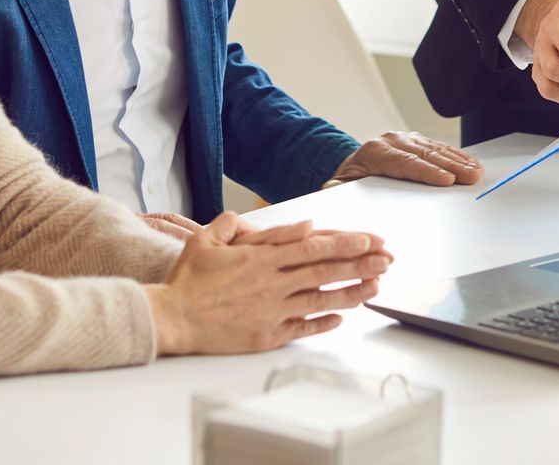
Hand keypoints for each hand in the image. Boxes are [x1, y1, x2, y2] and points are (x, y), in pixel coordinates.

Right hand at [142, 212, 391, 354]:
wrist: (172, 318)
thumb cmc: (189, 278)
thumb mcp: (209, 238)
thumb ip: (246, 226)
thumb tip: (298, 224)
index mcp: (260, 259)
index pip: (312, 247)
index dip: (344, 243)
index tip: (369, 240)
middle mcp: (272, 284)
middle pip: (324, 272)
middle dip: (360, 264)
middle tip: (386, 260)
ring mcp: (271, 311)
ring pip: (320, 300)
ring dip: (351, 292)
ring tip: (375, 286)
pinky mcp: (267, 335)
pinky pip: (303, 328)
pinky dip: (324, 322)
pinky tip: (342, 317)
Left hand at [324, 132, 483, 187]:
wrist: (352, 164)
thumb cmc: (350, 179)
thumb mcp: (339, 185)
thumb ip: (336, 190)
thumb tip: (331, 190)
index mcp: (375, 152)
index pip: (406, 163)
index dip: (427, 172)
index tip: (446, 181)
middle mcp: (392, 141)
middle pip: (426, 155)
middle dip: (451, 166)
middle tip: (471, 177)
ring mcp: (406, 138)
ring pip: (436, 149)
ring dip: (459, 161)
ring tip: (476, 172)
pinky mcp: (417, 140)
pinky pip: (439, 147)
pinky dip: (456, 155)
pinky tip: (470, 163)